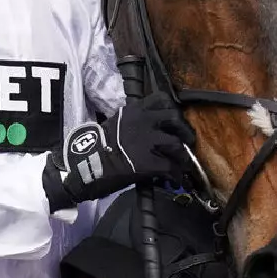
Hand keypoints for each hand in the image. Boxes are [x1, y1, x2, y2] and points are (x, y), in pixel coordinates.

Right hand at [44, 92, 195, 209]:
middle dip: (184, 130)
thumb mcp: (117, 123)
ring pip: (177, 144)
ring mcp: (148, 141)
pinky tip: (174, 178)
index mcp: (135, 110)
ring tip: (183, 163)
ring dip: (182, 155)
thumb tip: (150, 128)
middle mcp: (144, 121)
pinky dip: (175, 174)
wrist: (89, 163)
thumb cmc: (100, 144)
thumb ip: (135, 122)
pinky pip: (171, 167)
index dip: (173, 109)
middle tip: (187, 140)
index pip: (162, 99)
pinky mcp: (149, 162)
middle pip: (175, 118)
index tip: (175, 118)